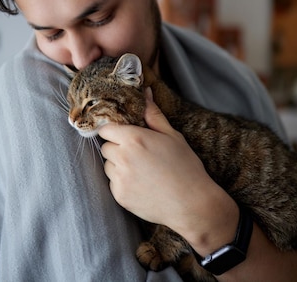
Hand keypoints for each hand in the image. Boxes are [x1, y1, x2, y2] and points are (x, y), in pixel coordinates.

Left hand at [98, 88, 218, 231]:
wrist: (191, 204)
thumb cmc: (185, 167)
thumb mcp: (172, 136)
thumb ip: (153, 114)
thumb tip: (145, 93)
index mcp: (134, 138)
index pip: (105, 128)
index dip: (114, 130)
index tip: (124, 134)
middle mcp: (122, 157)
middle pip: (106, 147)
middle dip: (118, 147)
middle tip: (139, 153)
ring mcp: (119, 179)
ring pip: (108, 166)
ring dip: (118, 165)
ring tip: (142, 170)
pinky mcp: (119, 196)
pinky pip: (113, 183)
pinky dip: (123, 182)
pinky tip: (142, 183)